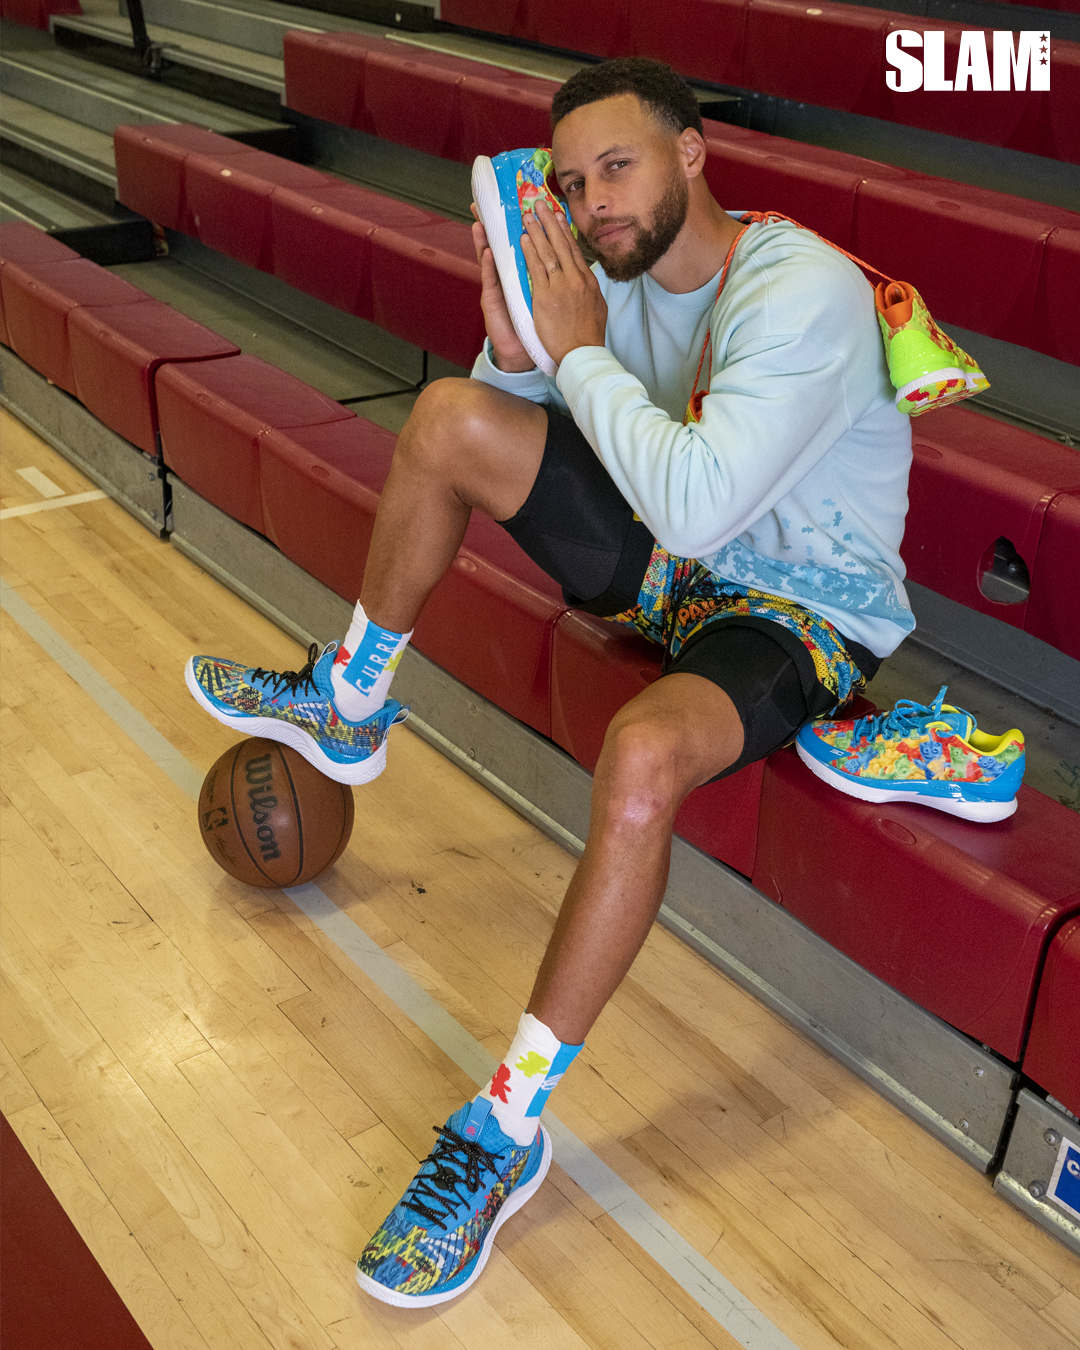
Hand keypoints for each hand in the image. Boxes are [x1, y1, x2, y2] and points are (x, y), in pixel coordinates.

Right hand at [470, 210, 533, 372]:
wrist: (523, 353)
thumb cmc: (534, 324)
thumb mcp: (544, 295)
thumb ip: (548, 276)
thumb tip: (563, 256)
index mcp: (522, 273)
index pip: (517, 244)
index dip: (515, 226)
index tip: (513, 204)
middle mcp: (508, 277)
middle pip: (499, 246)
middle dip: (493, 225)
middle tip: (485, 204)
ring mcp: (499, 288)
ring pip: (490, 258)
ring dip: (484, 239)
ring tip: (481, 221)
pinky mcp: (492, 302)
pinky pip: (490, 281)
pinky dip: (488, 266)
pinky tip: (487, 251)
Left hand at [520, 203, 606, 366]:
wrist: (581, 354)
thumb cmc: (588, 336)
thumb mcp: (597, 307)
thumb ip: (590, 290)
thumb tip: (588, 279)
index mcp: (587, 281)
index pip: (574, 250)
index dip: (564, 231)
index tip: (559, 215)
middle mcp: (575, 279)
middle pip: (560, 244)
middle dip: (549, 222)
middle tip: (540, 204)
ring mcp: (560, 287)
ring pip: (547, 252)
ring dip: (536, 231)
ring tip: (528, 215)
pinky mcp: (546, 297)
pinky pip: (536, 269)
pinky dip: (529, 252)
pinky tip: (524, 239)